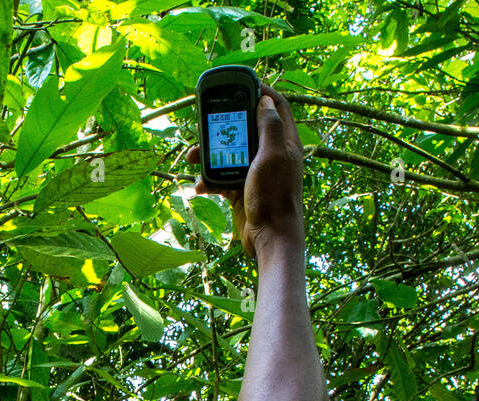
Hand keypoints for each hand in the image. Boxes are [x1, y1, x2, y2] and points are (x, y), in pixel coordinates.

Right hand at [187, 83, 305, 259]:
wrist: (269, 238)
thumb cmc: (274, 196)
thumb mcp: (273, 156)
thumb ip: (269, 126)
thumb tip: (265, 99)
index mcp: (285, 142)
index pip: (276, 106)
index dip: (261, 91)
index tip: (241, 83)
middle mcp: (272, 153)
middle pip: (247, 127)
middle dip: (224, 124)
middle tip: (207, 119)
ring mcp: (256, 171)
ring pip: (230, 152)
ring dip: (209, 153)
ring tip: (193, 155)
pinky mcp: (242, 188)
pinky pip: (222, 176)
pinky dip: (210, 179)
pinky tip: (200, 184)